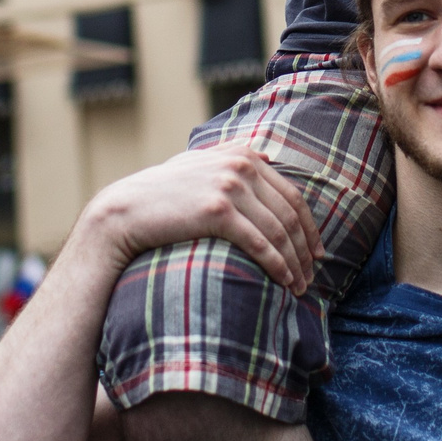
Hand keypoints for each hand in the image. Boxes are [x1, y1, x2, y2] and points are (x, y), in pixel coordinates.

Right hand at [73, 144, 322, 294]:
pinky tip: (283, 282)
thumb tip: (268, 156)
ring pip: (279, 231)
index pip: (292, 194)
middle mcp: (241, 165)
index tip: (316, 251)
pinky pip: (260, 243)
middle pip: (290, 214)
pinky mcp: (218, 211)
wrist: (125, 211)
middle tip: (311, 275)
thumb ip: (232, 156)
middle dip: (305, 248)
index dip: (309, 226)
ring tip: (299, 286)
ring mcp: (230, 186)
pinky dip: (277, 266)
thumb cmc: (162, 194)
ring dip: (294, 262)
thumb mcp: (199, 164)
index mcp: (243, 154)